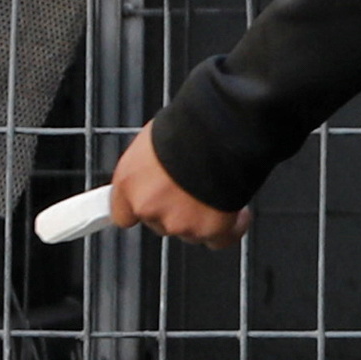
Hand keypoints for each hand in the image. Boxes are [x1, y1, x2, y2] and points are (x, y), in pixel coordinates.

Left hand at [107, 125, 244, 245]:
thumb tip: (161, 169)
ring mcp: (178, 221)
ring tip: (219, 187)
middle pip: (160, 222)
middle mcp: (148, 206)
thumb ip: (153, 165)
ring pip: (190, 231)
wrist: (224, 123)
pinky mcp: (209, 229)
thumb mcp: (157, 137)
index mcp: (129, 181)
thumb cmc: (192, 121)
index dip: (143, 206)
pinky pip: (220, 238)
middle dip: (176, 208)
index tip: (151, 202)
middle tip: (194, 184)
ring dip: (203, 216)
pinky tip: (237, 211)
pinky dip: (231, 227)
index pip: (123, 213)